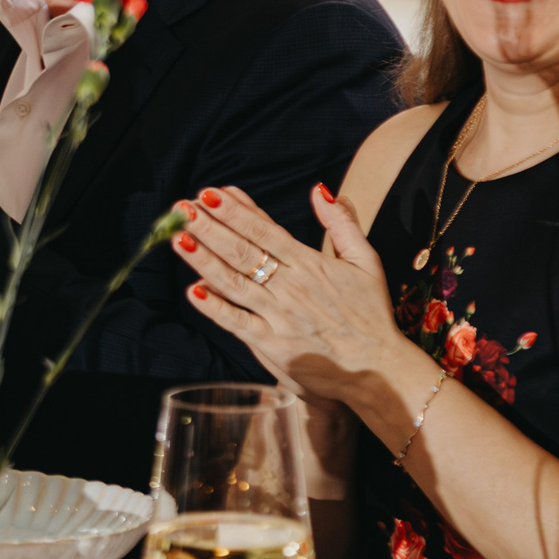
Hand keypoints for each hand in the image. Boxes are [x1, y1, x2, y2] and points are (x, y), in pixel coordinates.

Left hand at [177, 184, 406, 400]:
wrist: (379, 369)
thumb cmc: (369, 313)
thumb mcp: (366, 262)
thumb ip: (342, 224)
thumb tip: (320, 190)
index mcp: (311, 264)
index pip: (265, 231)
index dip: (236, 211)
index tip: (210, 193)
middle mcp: (291, 287)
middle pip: (243, 251)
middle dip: (210, 227)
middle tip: (182, 207)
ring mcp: (279, 316)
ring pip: (234, 282)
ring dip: (203, 259)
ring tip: (178, 238)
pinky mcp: (273, 344)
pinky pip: (238, 322)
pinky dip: (215, 307)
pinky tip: (193, 290)